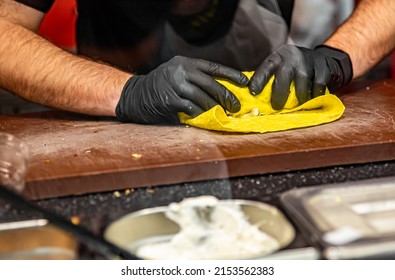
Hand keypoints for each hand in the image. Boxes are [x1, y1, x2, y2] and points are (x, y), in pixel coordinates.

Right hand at [116, 56, 247, 123]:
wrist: (134, 95)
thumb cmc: (160, 86)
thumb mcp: (176, 74)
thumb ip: (195, 79)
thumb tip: (221, 91)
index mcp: (185, 63)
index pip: (214, 67)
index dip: (231, 75)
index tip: (245, 82)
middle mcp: (181, 71)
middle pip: (211, 84)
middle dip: (227, 96)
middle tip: (236, 106)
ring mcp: (175, 85)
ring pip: (203, 98)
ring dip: (215, 108)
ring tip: (223, 114)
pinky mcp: (170, 100)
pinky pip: (191, 108)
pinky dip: (200, 114)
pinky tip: (205, 117)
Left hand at [249, 44, 352, 109]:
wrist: (320, 59)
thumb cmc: (293, 68)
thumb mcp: (279, 67)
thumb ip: (268, 79)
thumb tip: (253, 97)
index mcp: (278, 57)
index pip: (266, 67)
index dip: (259, 79)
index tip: (253, 92)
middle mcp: (292, 55)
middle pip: (284, 74)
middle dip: (279, 92)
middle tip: (277, 106)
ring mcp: (308, 59)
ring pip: (302, 80)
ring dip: (299, 96)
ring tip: (296, 105)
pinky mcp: (323, 66)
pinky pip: (318, 84)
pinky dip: (314, 94)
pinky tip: (311, 99)